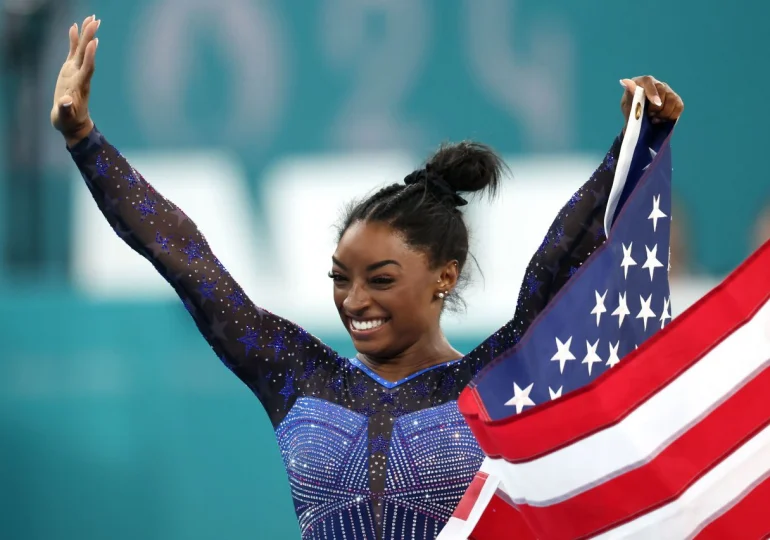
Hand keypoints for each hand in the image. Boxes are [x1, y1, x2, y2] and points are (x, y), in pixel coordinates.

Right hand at [51, 15, 100, 145]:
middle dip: (90, 38)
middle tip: (95, 21)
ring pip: (81, 50)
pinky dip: (74, 40)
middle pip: (86, 54)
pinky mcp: (70, 71)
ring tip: (90, 18)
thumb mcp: (65, 118)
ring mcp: (76, 72)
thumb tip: (65, 101)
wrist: (72, 123)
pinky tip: (74, 28)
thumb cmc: (68, 121)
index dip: (90, 56)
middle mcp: (80, 76)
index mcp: (80, 86)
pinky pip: (72, 52)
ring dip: (86, 35)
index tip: (94, 42)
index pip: (87, 68)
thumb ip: (65, 109)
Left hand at [620, 76, 683, 124]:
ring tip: (654, 119)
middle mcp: (656, 84)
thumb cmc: (632, 112)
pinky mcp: (676, 100)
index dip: (652, 92)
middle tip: (650, 115)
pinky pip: (678, 107)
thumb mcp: (627, 106)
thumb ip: (629, 95)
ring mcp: (668, 91)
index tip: (655, 103)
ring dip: (663, 113)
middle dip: (656, 107)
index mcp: (641, 82)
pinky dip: (671, 116)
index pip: (648, 81)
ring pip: (672, 99)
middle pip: (662, 90)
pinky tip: (662, 119)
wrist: (641, 123)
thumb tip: (625, 82)